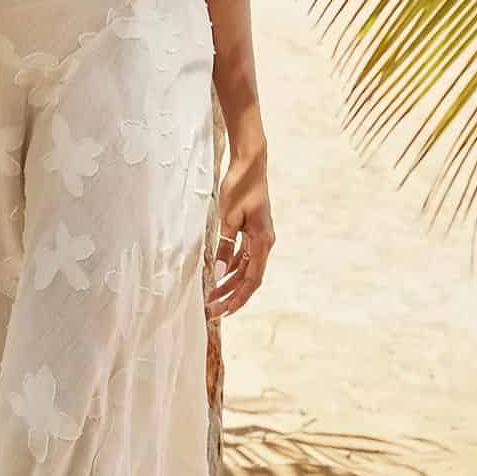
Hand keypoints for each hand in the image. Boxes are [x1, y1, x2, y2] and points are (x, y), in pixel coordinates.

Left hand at [205, 139, 272, 319]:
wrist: (249, 163)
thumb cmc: (240, 187)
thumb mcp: (228, 219)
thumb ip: (224, 247)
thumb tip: (218, 274)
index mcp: (263, 242)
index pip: (252, 280)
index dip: (238, 298)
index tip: (224, 312)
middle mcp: (264, 242)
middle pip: (248, 277)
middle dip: (231, 295)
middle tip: (213, 310)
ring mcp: (258, 237)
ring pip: (244, 267)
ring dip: (229, 282)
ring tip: (212, 296)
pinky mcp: (251, 230)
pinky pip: (241, 255)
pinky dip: (230, 266)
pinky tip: (217, 273)